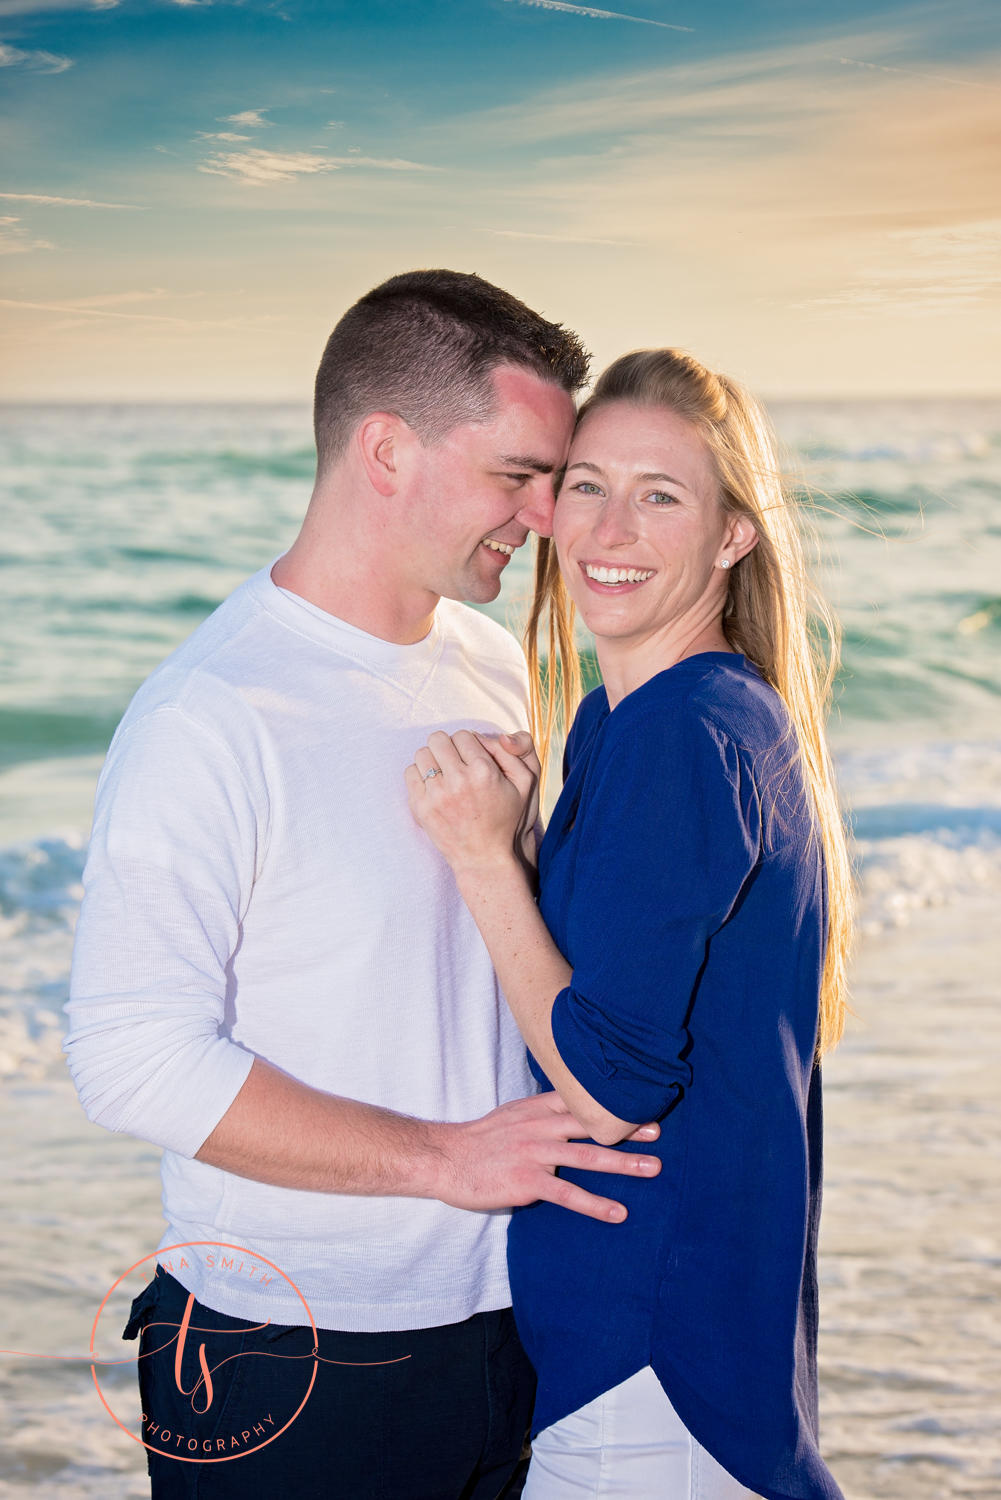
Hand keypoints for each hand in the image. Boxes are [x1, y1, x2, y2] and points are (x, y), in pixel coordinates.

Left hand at [405, 729, 540, 878]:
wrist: (484, 859)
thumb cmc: (507, 820)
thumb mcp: (526, 783)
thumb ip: (516, 751)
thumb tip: (487, 735)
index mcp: (484, 771)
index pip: (464, 735)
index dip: (468, 743)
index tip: (471, 757)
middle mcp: (459, 781)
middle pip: (438, 739)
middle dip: (447, 746)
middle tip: (455, 761)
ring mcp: (437, 795)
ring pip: (422, 753)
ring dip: (432, 759)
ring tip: (443, 773)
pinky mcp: (421, 807)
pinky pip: (410, 772)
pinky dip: (419, 775)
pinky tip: (433, 786)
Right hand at [428, 1092, 660, 1223]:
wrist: (444, 1158)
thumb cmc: (479, 1140)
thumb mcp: (512, 1113)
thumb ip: (542, 1110)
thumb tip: (570, 1109)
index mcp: (537, 1107)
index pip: (580, 1099)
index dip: (611, 1099)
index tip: (639, 1099)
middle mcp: (540, 1126)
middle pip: (592, 1125)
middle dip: (626, 1128)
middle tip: (658, 1130)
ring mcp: (534, 1153)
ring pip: (588, 1157)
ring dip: (623, 1163)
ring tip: (653, 1168)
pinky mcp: (527, 1181)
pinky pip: (568, 1193)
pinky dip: (595, 1203)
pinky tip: (618, 1213)